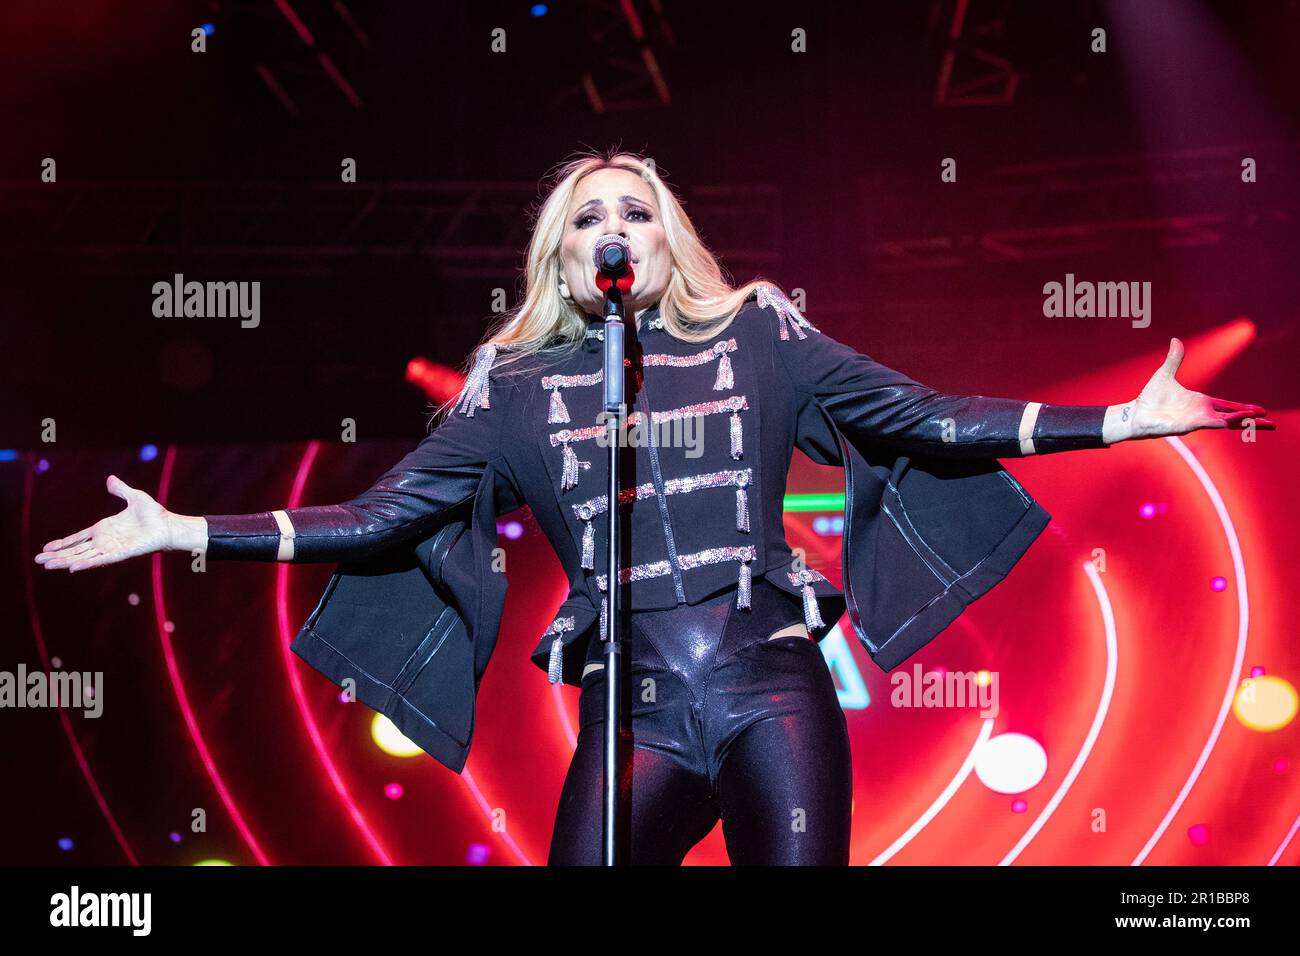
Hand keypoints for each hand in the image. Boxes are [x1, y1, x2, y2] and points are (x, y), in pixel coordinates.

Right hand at [34, 474, 172, 572]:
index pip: (78, 538)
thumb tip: (110, 479)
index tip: (46, 548)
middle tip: (38, 560)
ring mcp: (111, 548)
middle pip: (75, 550)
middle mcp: (104, 540)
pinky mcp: (120, 553)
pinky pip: (100, 559)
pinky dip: (86, 563)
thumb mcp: (134, 497)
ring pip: (82, 556)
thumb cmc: (154, 514)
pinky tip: (72, 567)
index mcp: (104, 529)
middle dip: (56, 555)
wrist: (168, 525)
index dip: (62, 543)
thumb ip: (120, 490)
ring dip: (64, 561)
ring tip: (47, 565)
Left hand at [1123, 337, 1274, 440]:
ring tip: (1263, 421)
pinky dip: (1228, 420)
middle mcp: (1202, 412)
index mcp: (1200, 402)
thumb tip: (1175, 340)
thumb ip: (1174, 358)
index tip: (1260, 411)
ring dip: (1245, 421)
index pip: (1228, 406)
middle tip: (1272, 423)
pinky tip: (1240, 419)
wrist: (1135, 414)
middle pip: (1234, 417)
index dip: (1244, 408)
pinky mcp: (1191, 425)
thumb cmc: (1149, 399)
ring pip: (1228, 422)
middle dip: (1253, 420)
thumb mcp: (1165, 374)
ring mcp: (1198, 420)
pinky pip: (1214, 423)